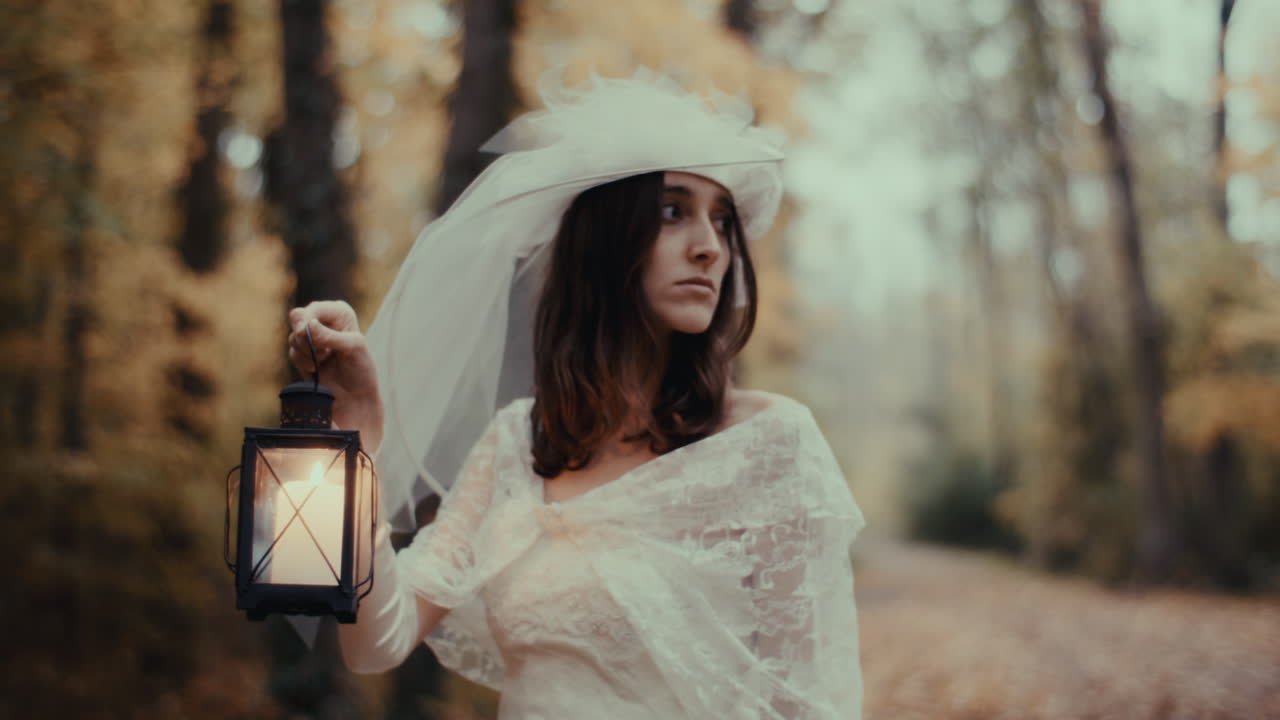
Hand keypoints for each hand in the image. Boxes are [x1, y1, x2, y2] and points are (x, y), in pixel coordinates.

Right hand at [287, 300, 383, 450]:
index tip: (305, 334)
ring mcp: (312, 337)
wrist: (354, 397)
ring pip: (293, 336)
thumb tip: (308, 325)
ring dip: (306, 352)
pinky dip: (302, 361)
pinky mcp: (303, 353)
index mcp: (340, 313)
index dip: (306, 320)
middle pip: (297, 317)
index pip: (314, 309)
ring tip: (324, 360)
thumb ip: (329, 336)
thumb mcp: (351, 348)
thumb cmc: (360, 369)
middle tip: (314, 351)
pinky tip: (316, 368)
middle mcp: (324, 321)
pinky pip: (292, 352)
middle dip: (303, 336)